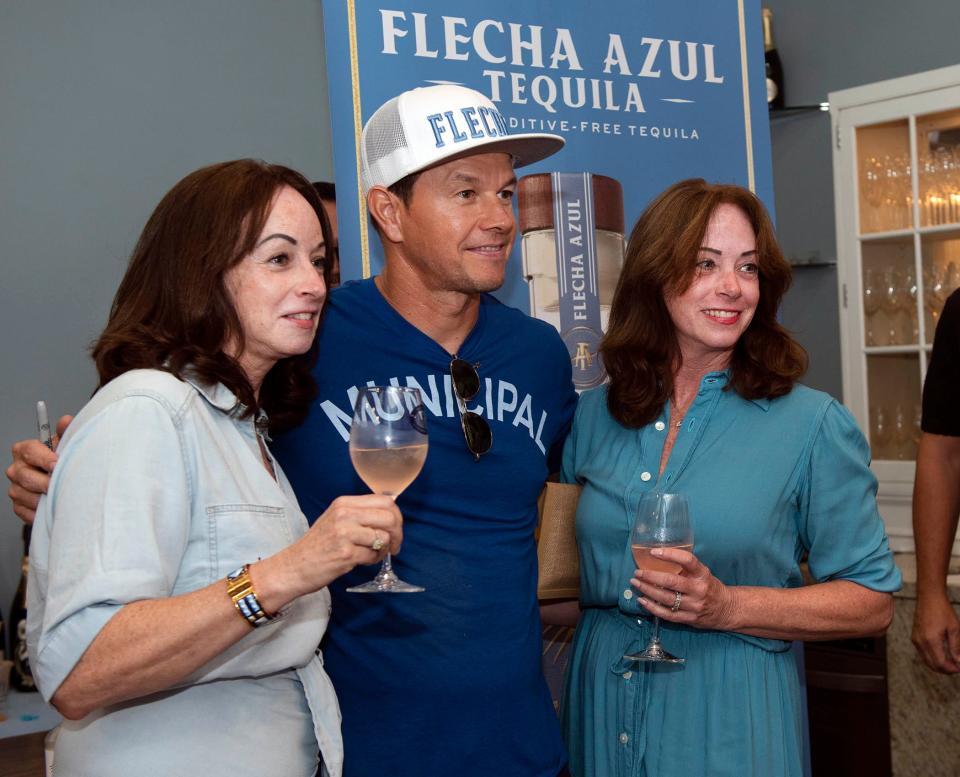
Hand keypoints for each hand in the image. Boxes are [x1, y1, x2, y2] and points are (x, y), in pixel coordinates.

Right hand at [6, 415, 72, 523]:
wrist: (61, 483)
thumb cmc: (62, 461)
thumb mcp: (65, 446)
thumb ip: (65, 433)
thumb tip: (66, 420)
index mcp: (24, 450)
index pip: (29, 451)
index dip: (45, 459)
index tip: (57, 465)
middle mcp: (16, 469)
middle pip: (26, 476)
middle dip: (46, 482)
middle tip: (60, 484)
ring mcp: (16, 489)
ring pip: (27, 496)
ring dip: (46, 498)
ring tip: (60, 495)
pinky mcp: (19, 507)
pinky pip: (29, 512)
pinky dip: (43, 511)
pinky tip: (54, 506)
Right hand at [280, 494, 403, 594]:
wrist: (293, 567)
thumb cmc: (317, 545)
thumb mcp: (336, 519)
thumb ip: (360, 514)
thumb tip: (391, 515)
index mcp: (344, 503)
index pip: (385, 500)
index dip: (396, 516)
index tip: (395, 528)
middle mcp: (345, 514)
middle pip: (389, 517)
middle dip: (397, 534)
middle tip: (394, 546)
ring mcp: (345, 533)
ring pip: (384, 537)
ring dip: (384, 550)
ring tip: (372, 554)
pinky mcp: (346, 554)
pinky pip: (374, 555)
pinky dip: (373, 560)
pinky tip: (363, 561)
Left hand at [630, 547, 739, 630]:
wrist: (727, 609)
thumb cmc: (709, 586)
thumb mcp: (702, 573)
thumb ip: (685, 568)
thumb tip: (658, 557)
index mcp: (702, 574)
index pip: (687, 560)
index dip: (669, 554)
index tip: (653, 552)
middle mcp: (698, 590)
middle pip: (671, 582)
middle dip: (650, 576)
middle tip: (637, 572)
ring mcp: (694, 606)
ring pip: (666, 599)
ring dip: (647, 590)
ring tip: (635, 583)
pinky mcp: (689, 619)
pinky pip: (667, 614)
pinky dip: (652, 607)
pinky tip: (642, 600)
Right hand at [912, 591, 959, 673]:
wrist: (929, 598)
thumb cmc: (942, 610)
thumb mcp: (954, 629)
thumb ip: (956, 647)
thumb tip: (959, 661)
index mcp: (931, 640)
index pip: (941, 663)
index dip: (951, 669)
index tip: (959, 668)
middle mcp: (921, 642)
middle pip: (932, 665)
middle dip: (945, 670)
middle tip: (956, 667)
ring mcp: (916, 640)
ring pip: (927, 661)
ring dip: (938, 665)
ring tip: (951, 662)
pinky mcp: (914, 637)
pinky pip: (923, 654)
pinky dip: (932, 658)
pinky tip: (941, 655)